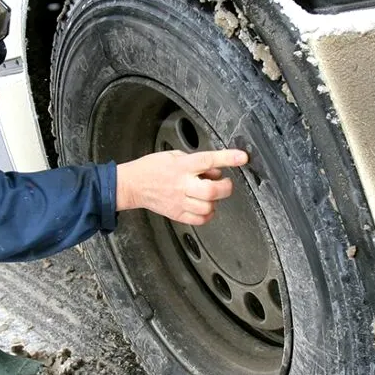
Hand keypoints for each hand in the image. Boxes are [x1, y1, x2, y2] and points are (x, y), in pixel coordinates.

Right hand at [116, 149, 249, 225]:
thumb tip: (216, 172)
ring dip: (216, 201)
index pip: (209, 160)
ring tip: (210, 195)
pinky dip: (208, 214)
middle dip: (225, 188)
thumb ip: (197, 163)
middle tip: (225, 184)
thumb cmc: (152, 168)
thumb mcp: (175, 155)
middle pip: (212, 191)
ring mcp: (179, 201)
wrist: (132, 185)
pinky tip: (204, 207)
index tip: (242, 157)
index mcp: (182, 166)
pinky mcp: (176, 214)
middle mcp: (182, 185)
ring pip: (208, 207)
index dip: (228, 158)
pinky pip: (200, 219)